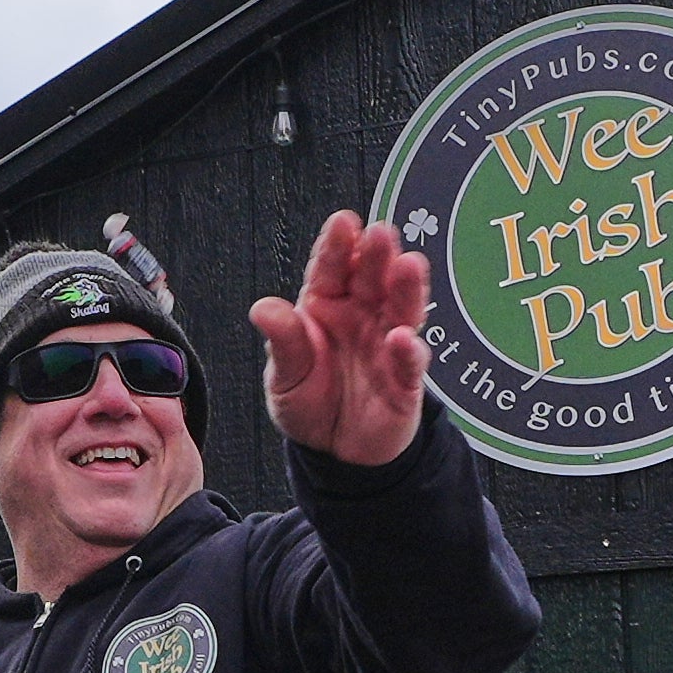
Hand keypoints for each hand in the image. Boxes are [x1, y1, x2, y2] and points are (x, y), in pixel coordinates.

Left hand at [250, 209, 432, 467]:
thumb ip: (283, 342)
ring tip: (409, 266)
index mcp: (326, 304)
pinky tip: (402, 338)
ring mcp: (387, 342)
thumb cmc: (308, 399)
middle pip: (372, 278)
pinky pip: (410, 361)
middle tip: (381, 234)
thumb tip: (263, 308)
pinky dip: (408, 349)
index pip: (331, 268)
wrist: (333, 449)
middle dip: (377, 255)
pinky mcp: (406, 378)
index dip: (337, 246)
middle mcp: (362, 314)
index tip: (343, 223)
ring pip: (401, 308)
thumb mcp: (285, 374)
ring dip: (406, 287)